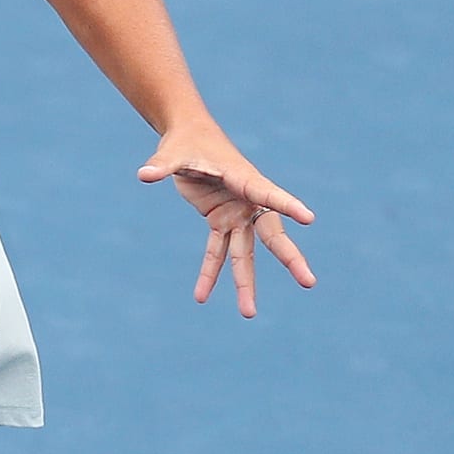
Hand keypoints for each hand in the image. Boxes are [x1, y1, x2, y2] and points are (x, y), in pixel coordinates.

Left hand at [138, 131, 315, 317]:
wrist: (188, 140)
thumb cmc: (187, 142)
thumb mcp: (173, 153)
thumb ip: (162, 165)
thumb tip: (144, 175)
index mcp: (244, 178)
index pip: (268, 194)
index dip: (287, 205)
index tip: (308, 218)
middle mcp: (247, 201)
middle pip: (271, 233)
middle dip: (289, 258)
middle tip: (309, 282)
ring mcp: (236, 214)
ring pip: (245, 253)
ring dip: (245, 282)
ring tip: (249, 313)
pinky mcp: (221, 221)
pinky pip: (217, 252)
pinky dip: (209, 273)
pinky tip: (201, 296)